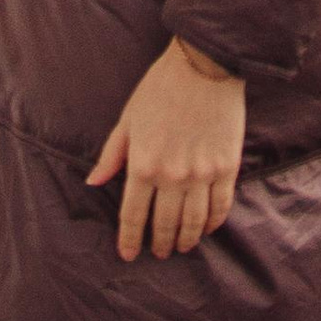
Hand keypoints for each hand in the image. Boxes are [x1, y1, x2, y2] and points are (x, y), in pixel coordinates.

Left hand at [86, 37, 245, 259]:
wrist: (204, 65)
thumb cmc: (161, 88)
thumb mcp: (129, 118)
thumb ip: (112, 155)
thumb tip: (93, 183)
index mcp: (143, 164)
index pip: (132, 216)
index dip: (129, 240)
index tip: (128, 254)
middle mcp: (172, 176)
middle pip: (164, 225)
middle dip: (159, 244)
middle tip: (159, 253)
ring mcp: (202, 174)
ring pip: (193, 223)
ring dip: (186, 240)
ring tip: (181, 246)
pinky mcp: (226, 168)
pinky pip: (220, 207)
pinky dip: (213, 223)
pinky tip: (207, 228)